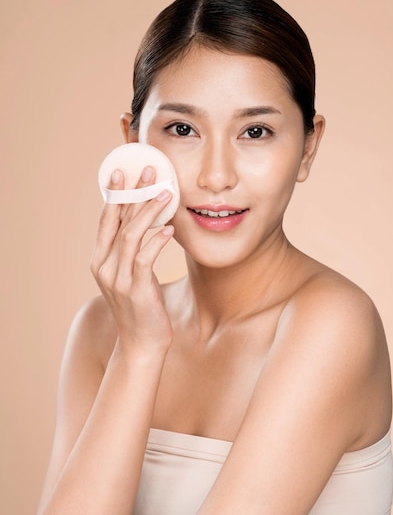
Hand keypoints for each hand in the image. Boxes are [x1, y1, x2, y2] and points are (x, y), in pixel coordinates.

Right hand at [90, 166, 174, 352]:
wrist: (142, 343)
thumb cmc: (142, 306)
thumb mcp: (133, 274)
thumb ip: (133, 250)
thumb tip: (147, 220)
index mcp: (100, 260)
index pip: (106, 220)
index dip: (115, 194)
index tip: (123, 171)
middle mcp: (104, 266)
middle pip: (117, 221)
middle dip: (133, 193)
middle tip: (149, 171)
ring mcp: (118, 279)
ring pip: (130, 235)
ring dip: (149, 211)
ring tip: (166, 193)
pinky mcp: (135, 290)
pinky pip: (145, 258)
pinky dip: (156, 240)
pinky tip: (169, 229)